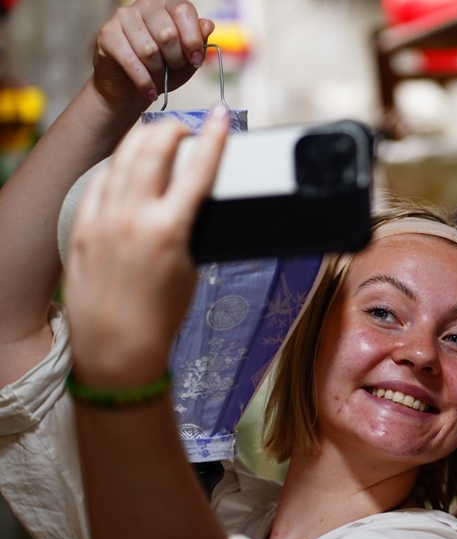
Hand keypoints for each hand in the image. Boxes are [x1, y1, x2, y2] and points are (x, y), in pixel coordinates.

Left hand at [64, 107, 228, 387]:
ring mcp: (103, 219)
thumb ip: (189, 226)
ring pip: (122, 157)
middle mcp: (133, 217)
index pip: (198, 169)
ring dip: (143, 140)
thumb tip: (192, 197)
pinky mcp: (82, 226)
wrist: (115, 347)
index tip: (220, 119)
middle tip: (186, 131)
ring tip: (157, 139)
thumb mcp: (190, 268)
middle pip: (154, 148)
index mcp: (169, 230)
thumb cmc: (160, 317)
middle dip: (173, 130)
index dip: (213, 138)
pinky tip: (126, 167)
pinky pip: (100, 181)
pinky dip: (117, 166)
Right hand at [93, 0, 214, 106]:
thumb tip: (208, 25)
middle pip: (167, 33)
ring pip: (149, 49)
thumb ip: (199, 42)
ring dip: (158, 72)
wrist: (130, 89)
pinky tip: (149, 90)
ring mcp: (123, 17)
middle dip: (176, 59)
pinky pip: (130, 60)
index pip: (184, 11)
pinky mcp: (106, 34)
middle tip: (173, 69)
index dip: (193, 39)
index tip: (195, 60)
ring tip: (158, 79)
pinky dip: (144, 81)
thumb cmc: (162, 70)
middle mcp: (144, 5)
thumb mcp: (188, 60)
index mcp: (167, 5)